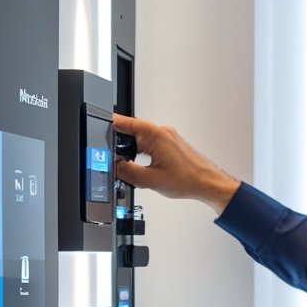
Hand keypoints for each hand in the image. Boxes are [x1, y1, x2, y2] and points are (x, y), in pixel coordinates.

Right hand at [112, 114, 240, 214]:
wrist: (209, 184)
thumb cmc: (189, 179)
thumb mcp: (150, 180)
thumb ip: (127, 172)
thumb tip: (114, 167)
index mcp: (155, 134)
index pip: (123, 122)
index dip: (107, 127)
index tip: (97, 130)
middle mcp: (161, 131)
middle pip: (130, 131)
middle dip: (119, 145)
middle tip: (113, 160)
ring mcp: (167, 137)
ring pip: (139, 139)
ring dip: (132, 151)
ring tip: (131, 167)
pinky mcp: (170, 144)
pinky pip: (149, 144)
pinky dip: (142, 154)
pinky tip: (144, 168)